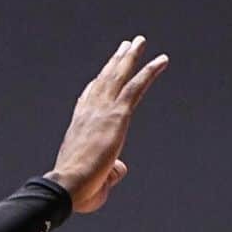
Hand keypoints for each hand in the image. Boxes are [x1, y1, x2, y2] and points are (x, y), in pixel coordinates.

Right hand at [47, 37, 168, 213]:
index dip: (97, 85)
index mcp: (80, 127)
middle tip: (125, 45)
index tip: (103, 73)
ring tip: (139, 41)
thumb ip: (110, 172)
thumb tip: (119, 169)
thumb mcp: (96, 182)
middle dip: (116, 61)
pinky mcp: (117, 115)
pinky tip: (161, 60)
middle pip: (104, 80)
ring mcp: (102, 111)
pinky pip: (136, 87)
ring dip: (130, 56)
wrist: (69, 185)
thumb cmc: (78, 190)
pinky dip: (149, 71)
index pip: (89, 99)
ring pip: (119, 76)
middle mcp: (88, 112)